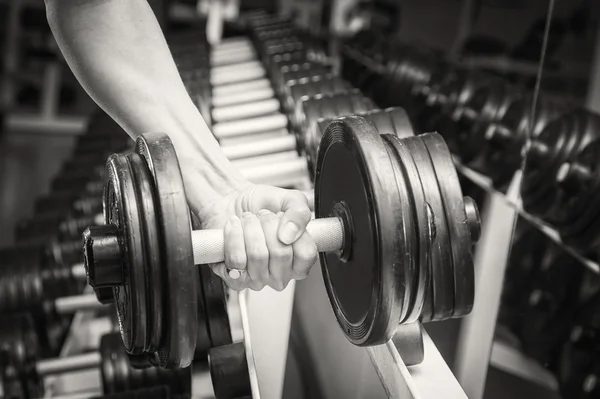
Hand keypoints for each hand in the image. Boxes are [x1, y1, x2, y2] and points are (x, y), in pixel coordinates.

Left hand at [190, 182, 317, 290]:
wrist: (232, 205)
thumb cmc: (261, 206)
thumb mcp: (288, 199)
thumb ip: (299, 213)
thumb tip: (290, 234)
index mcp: (299, 258)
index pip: (306, 253)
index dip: (293, 230)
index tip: (282, 216)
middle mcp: (281, 273)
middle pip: (281, 254)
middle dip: (268, 224)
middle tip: (262, 215)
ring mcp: (259, 279)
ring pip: (258, 256)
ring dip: (249, 228)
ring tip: (248, 219)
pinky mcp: (236, 278)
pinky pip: (236, 260)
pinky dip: (233, 236)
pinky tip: (234, 228)